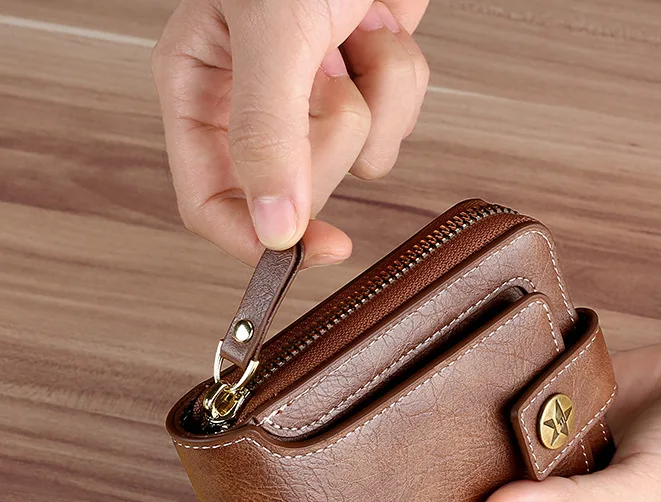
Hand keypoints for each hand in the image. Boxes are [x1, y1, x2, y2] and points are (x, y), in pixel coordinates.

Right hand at [152, 0, 429, 265]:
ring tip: (352, 34)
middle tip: (325, 77)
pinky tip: (378, 32)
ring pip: (354, 163)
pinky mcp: (361, 91)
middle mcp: (251, 107)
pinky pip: (394, 129)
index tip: (312, 249)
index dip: (259, 240)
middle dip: (328, 136)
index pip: (211, 204)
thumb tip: (274, 229)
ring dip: (374, 99)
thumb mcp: (274, 30)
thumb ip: (265, 132)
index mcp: (199, 91)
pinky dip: (400, 82)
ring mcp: (310, 102)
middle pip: (293, 192)